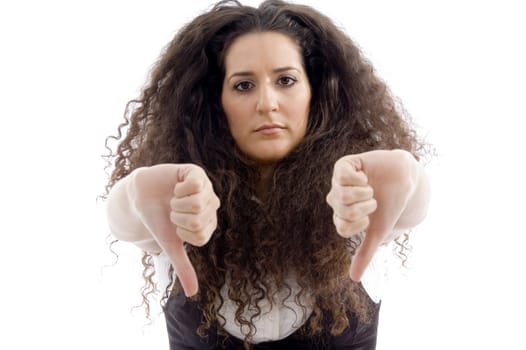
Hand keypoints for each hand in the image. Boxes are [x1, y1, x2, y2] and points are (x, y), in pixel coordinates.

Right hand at [129, 164, 219, 296]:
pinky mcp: (195, 173)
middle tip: (173, 212)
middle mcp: (211, 205)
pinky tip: (176, 187)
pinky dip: (179, 189)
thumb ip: (184, 267)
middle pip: (198, 218)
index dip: (182, 232)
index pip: (200, 235)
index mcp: (208, 223)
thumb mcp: (171, 245)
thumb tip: (193, 294)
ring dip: (177, 204)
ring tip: (174, 200)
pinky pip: (195, 184)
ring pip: (197, 203)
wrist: (140, 198)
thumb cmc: (158, 221)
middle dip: (178, 217)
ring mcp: (205, 187)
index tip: (176, 226)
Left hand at [326, 150, 417, 280]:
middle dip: (365, 208)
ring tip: (370, 188)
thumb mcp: (378, 231)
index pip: (342, 228)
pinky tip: (365, 176)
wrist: (404, 179)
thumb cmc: (390, 206)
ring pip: (342, 195)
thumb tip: (355, 279)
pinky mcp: (343, 165)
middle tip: (373, 201)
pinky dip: (360, 179)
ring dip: (364, 194)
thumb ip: (365, 253)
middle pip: (342, 211)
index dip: (359, 224)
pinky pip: (343, 176)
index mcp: (341, 215)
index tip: (370, 218)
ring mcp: (338, 182)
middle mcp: (336, 199)